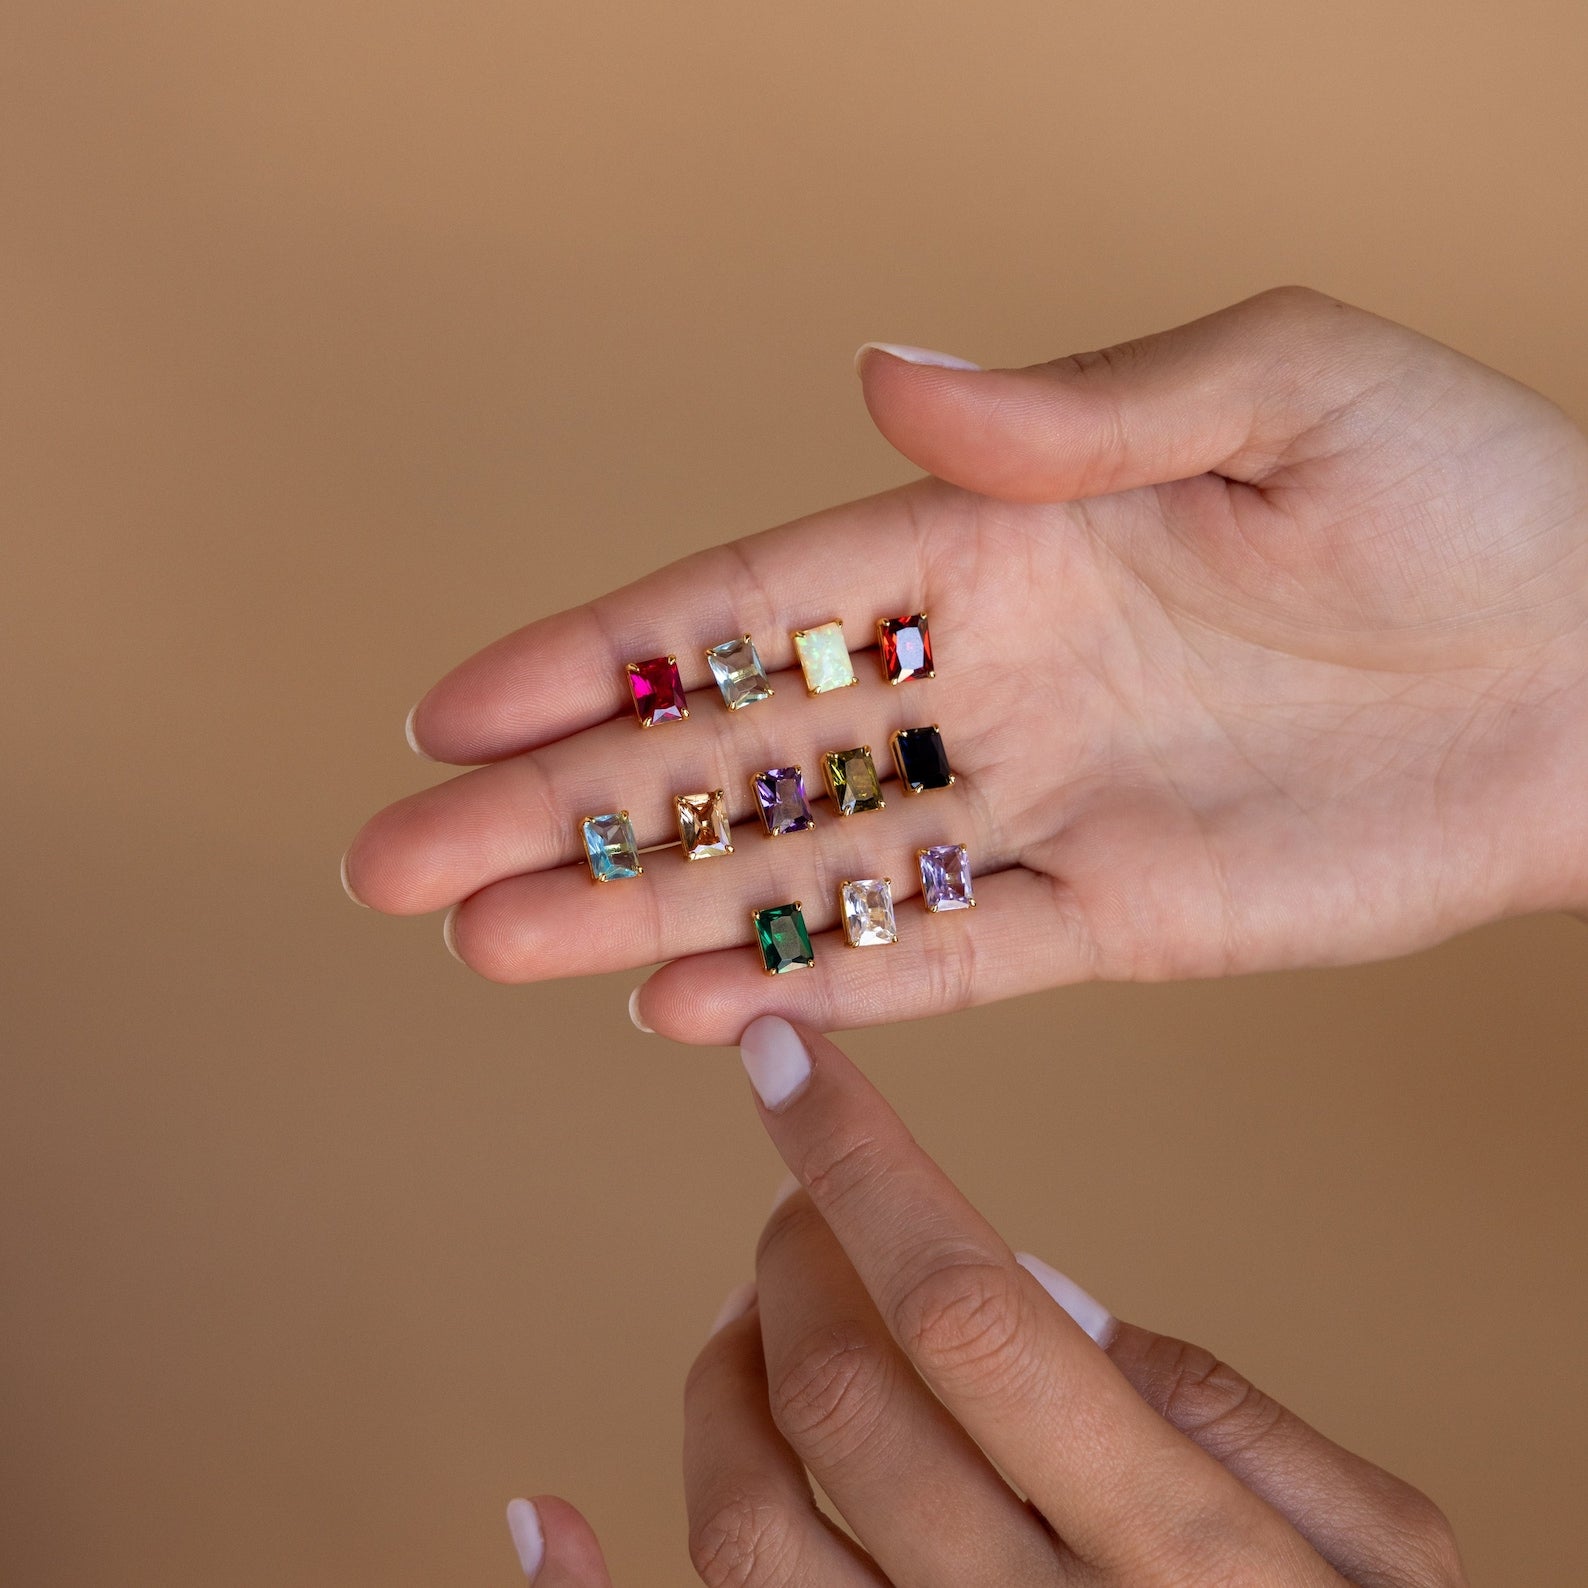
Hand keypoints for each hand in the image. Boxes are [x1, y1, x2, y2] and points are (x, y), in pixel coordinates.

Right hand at [344, 287, 1587, 1041]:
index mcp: (998, 539)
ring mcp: (1038, 803)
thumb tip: (882, 376)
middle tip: (403, 867)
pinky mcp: (1111, 916)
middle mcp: (987, 676)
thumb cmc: (1475, 495)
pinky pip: (936, 956)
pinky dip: (817, 981)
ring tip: (495, 950)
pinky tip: (687, 1002)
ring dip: (646, 911)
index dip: (592, 656)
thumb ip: (1068, 413)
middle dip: (560, 809)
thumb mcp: (1280, 390)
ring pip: (802, 869)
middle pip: (732, 753)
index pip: (750, 603)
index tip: (448, 709)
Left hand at [500, 1016, 1467, 1585]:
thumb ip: (1228, 1418)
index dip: (859, 1162)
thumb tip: (1043, 1289)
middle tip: (799, 1210)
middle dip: (797, 1255)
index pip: (968, 1306)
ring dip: (720, 1387)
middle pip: (844, 1396)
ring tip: (750, 1326)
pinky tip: (546, 1512)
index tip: (782, 1055)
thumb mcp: (1379, 1562)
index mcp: (1175, 1554)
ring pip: (749, 1532)